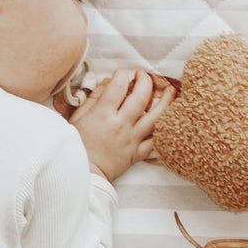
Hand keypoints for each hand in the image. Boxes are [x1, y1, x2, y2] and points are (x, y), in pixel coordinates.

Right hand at [69, 68, 173, 182]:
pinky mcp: (137, 153)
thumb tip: (109, 82)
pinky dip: (164, 131)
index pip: (118, 86)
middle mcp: (120, 125)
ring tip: (170, 91)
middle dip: (145, 80)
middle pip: (141, 97)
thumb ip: (94, 97)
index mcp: (103, 114)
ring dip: (165, 102)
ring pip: (155, 117)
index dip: (123, 75)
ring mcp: (132, 139)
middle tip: (143, 76)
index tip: (123, 73)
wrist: (83, 173)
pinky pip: (155, 142)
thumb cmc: (77, 145)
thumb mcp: (78, 117)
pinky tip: (169, 120)